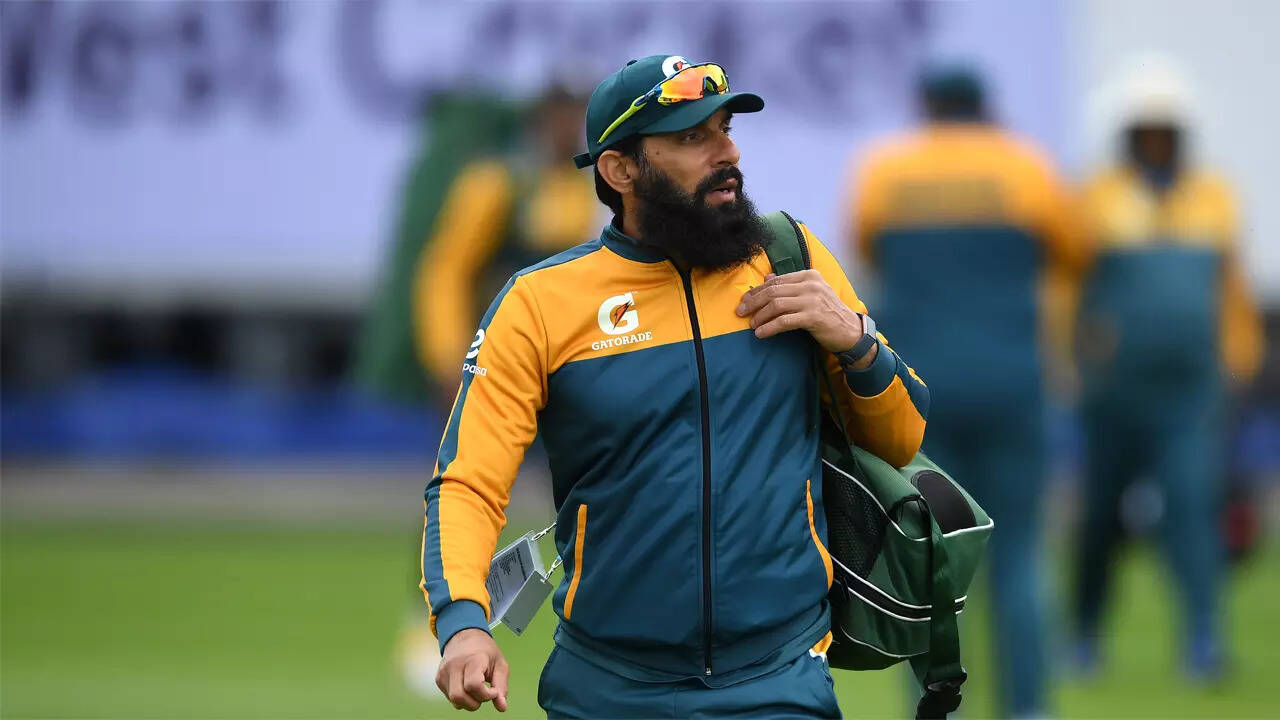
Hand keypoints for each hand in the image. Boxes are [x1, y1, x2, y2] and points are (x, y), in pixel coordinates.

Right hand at [436, 628, 509, 711]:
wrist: (464, 635)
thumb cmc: (484, 650)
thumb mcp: (500, 664)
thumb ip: (501, 687)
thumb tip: (502, 707)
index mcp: (472, 659)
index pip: (473, 685)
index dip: (486, 695)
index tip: (493, 691)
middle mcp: (454, 665)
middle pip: (459, 697)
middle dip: (475, 703)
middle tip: (484, 694)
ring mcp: (444, 672)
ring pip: (454, 700)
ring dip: (468, 702)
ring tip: (476, 690)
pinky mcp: (439, 679)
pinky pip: (450, 698)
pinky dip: (461, 698)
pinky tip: (467, 687)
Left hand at [737, 271, 867, 356]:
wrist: (850, 331)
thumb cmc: (827, 313)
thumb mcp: (810, 295)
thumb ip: (790, 285)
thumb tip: (767, 277)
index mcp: (809, 275)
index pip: (776, 280)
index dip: (757, 291)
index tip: (744, 301)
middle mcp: (811, 284)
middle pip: (773, 290)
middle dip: (753, 302)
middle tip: (741, 313)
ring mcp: (813, 300)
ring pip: (776, 305)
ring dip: (760, 316)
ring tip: (752, 325)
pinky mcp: (814, 316)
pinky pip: (784, 321)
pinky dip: (769, 328)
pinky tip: (761, 334)